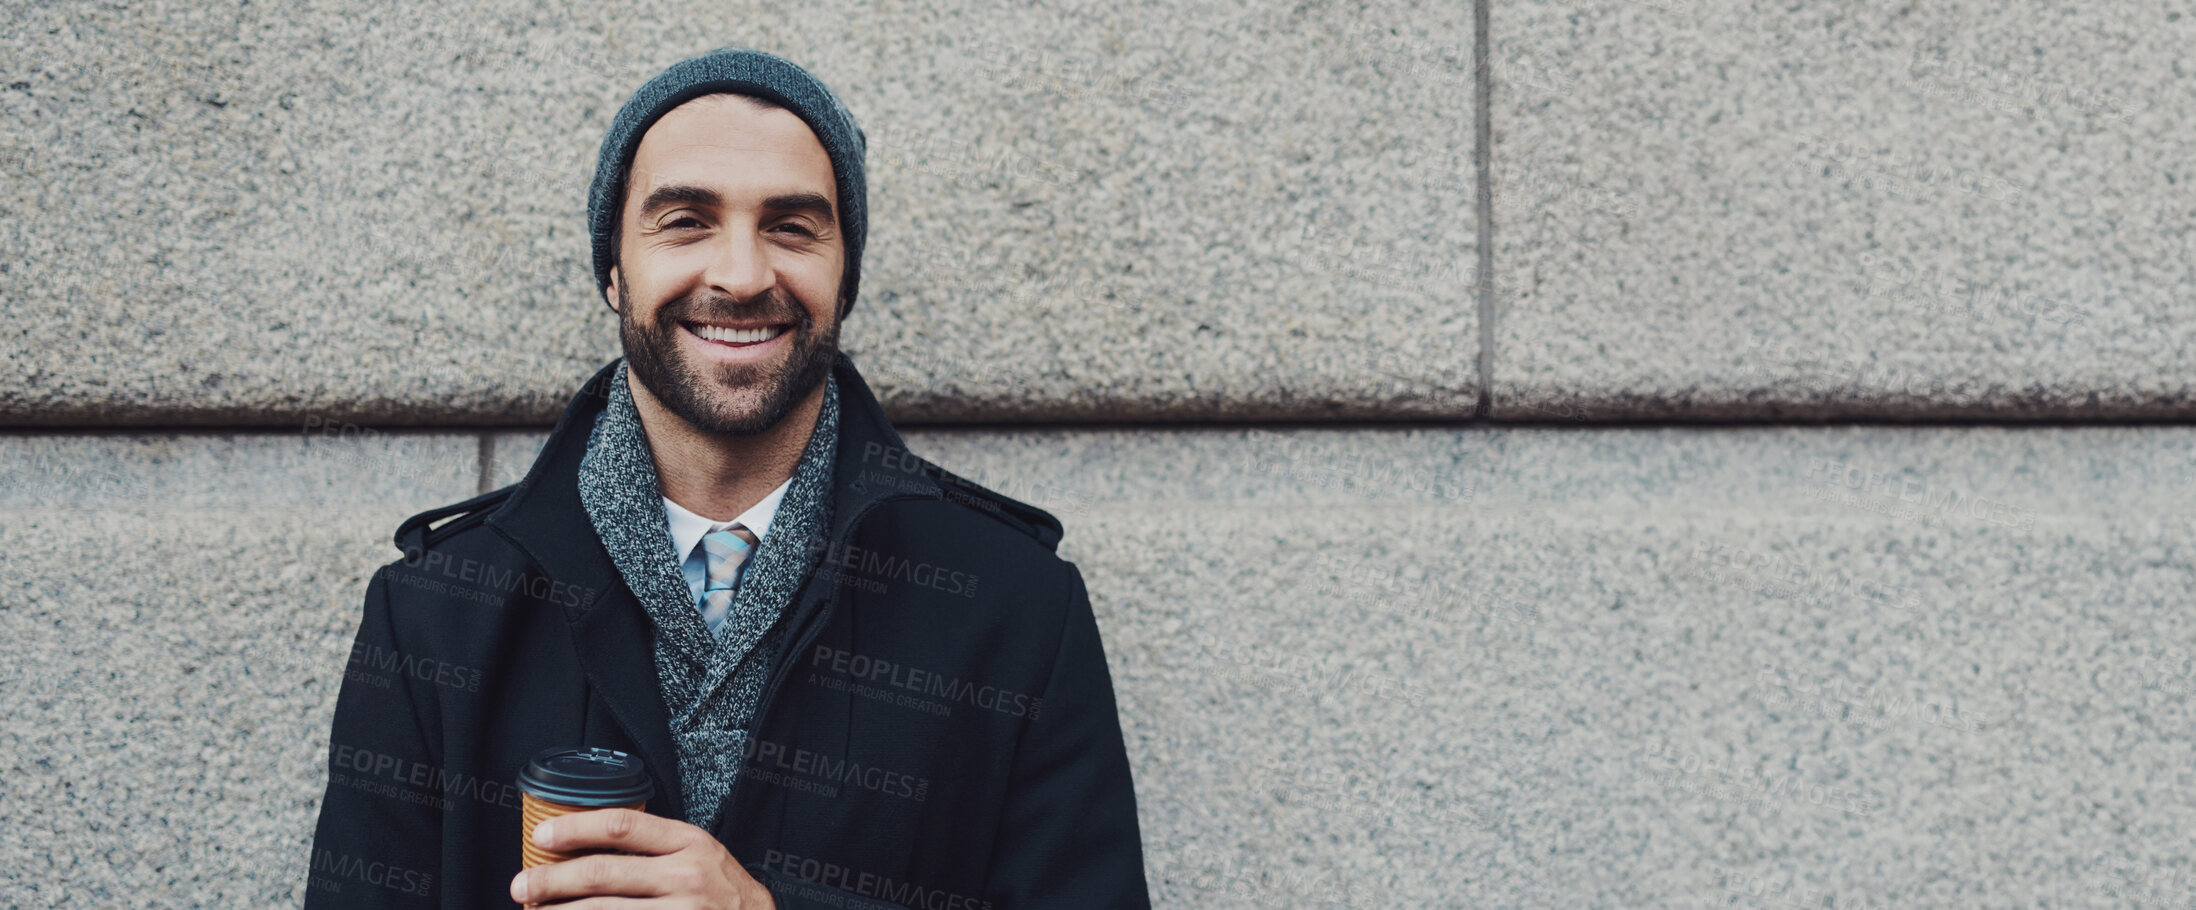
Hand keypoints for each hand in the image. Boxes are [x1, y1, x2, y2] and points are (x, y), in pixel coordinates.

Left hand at [510, 808, 774, 908]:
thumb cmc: (723, 895)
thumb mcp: (699, 857)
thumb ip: (655, 849)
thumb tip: (584, 847)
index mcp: (690, 842)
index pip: (621, 824)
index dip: (574, 828)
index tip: (541, 835)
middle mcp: (688, 876)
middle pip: (602, 872)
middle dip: (551, 880)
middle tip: (521, 886)